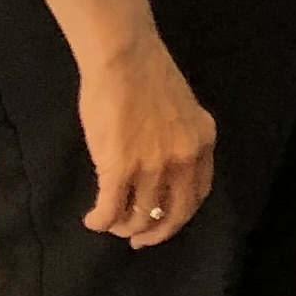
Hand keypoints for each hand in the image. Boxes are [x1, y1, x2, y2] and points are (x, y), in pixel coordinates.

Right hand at [8, 0, 216, 247]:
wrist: (125, 55)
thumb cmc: (147, 74)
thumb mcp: (182, 110)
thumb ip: (178, 141)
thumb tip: (161, 170)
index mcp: (202, 142)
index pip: (197, 195)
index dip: (178, 215)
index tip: (163, 223)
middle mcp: (184, 159)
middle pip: (173, 214)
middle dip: (154, 233)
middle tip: (137, 240)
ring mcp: (153, 166)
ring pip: (140, 215)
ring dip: (122, 226)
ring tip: (109, 223)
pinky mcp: (120, 167)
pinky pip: (111, 209)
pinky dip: (100, 220)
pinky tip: (93, 219)